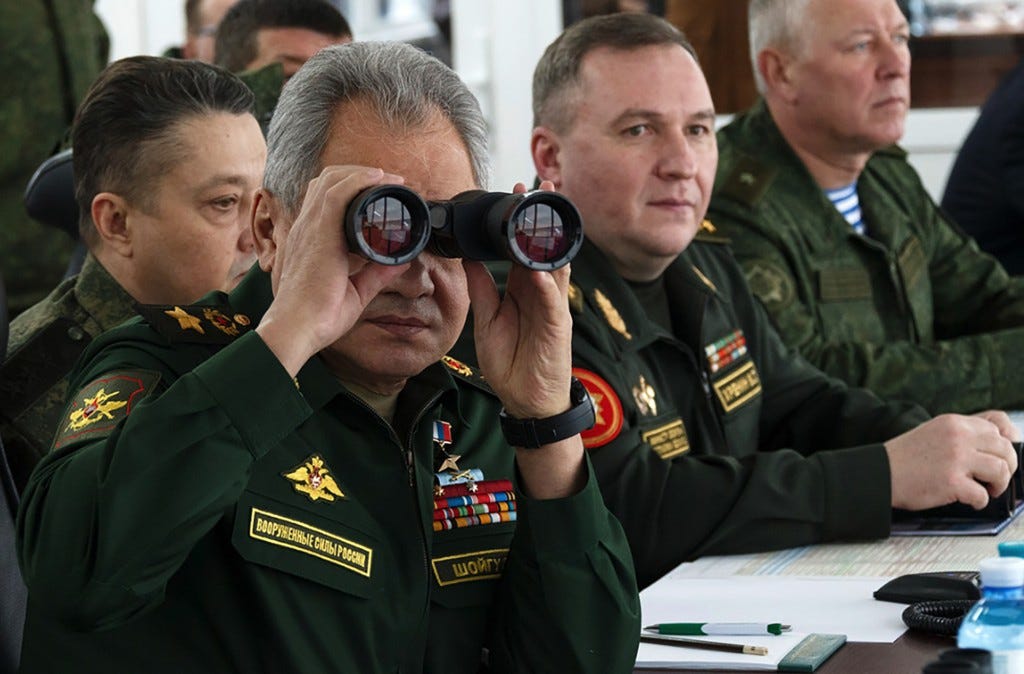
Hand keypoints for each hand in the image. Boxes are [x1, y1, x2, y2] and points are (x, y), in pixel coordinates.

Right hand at [256, 166, 410, 374]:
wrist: (298, 328)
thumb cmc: (319, 316)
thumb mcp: (356, 291)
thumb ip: (377, 274)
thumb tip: (401, 262)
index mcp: (310, 239)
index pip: (322, 199)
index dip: (349, 187)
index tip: (379, 192)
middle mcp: (306, 228)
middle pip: (326, 182)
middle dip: (357, 174)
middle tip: (388, 182)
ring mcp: (310, 228)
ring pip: (330, 181)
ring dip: (362, 173)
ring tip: (389, 178)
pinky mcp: (319, 234)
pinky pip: (336, 194)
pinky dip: (358, 180)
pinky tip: (378, 178)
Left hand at [464, 181, 572, 418]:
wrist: (526, 400)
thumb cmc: (512, 362)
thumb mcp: (487, 318)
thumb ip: (480, 287)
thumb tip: (467, 256)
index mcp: (523, 289)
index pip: (522, 247)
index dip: (519, 221)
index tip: (514, 192)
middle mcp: (541, 292)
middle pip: (543, 247)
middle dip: (542, 216)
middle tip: (539, 185)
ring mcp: (552, 307)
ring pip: (555, 265)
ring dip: (551, 239)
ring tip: (547, 211)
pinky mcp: (557, 326)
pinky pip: (552, 302)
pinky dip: (547, 285)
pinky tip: (540, 269)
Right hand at [885, 413, 1018, 510]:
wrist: (879, 473)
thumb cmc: (904, 458)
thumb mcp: (933, 432)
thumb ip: (961, 434)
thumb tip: (995, 445)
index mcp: (954, 422)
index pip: (997, 427)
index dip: (1003, 445)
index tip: (999, 458)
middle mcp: (958, 436)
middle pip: (1005, 449)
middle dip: (1007, 467)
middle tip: (995, 478)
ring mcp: (956, 458)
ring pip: (1001, 470)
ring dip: (999, 484)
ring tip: (988, 490)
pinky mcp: (952, 482)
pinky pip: (983, 495)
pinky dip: (980, 502)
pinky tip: (969, 501)